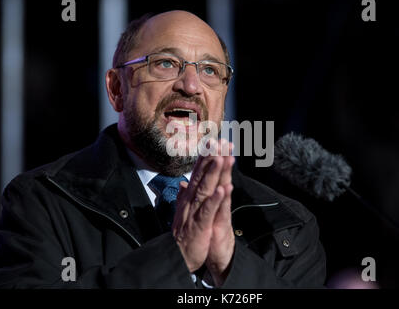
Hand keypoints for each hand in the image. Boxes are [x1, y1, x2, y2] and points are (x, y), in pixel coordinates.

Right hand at [171, 139, 234, 285]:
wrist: (176, 257)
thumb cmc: (183, 233)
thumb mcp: (183, 211)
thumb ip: (183, 195)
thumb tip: (183, 183)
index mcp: (189, 197)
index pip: (198, 173)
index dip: (206, 157)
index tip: (215, 141)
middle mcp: (190, 200)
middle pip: (201, 175)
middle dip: (211, 158)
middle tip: (220, 142)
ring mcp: (194, 212)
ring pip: (205, 189)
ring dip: (213, 173)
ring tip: (222, 158)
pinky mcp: (199, 225)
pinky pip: (208, 210)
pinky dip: (215, 199)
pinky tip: (223, 189)